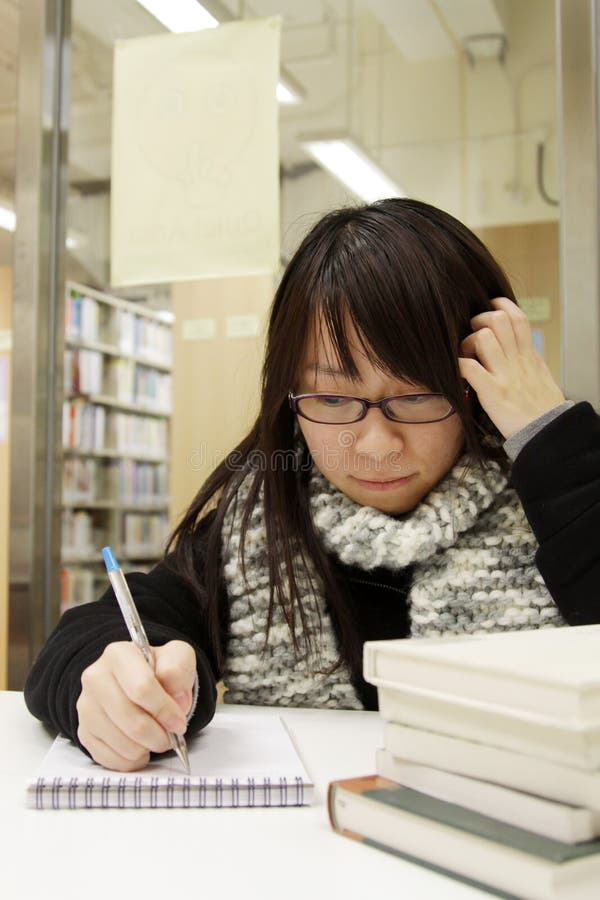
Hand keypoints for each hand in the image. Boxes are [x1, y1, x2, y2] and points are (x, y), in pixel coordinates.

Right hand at [76, 640, 196, 770]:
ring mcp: (86, 706)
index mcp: (118, 655)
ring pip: (121, 742)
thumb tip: (176, 700)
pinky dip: (131, 760)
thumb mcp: (177, 657)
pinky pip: (109, 757)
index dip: (164, 710)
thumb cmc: (158, 670)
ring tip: (156, 738)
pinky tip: (141, 747)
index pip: (142, 688)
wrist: (139, 681)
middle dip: (158, 735)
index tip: (179, 722)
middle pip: (131, 720)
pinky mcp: (84, 731)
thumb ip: (179, 671)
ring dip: (146, 748)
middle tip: (171, 736)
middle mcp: (95, 678)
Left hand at [458, 297, 564, 438]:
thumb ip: (532, 359)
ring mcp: (504, 375)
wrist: (547, 434)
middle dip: (478, 322)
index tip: (488, 309)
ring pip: (482, 338)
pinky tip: (457, 372)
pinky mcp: (492, 392)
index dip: (500, 305)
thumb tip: (525, 345)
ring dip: (466, 343)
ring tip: (465, 357)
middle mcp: (516, 361)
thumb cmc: (543, 408)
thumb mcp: (543, 377)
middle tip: (471, 338)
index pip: (517, 317)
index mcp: (527, 356)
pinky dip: (458, 365)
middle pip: (497, 320)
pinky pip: (470, 368)